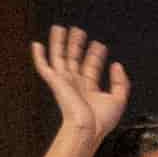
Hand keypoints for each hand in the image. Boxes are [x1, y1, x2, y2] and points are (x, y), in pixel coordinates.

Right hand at [31, 26, 130, 148]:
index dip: (95, 55)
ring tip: (60, 28)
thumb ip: (120, 82)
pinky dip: (39, 56)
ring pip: (60, 57)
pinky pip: (44, 67)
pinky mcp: (55, 82)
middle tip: (79, 31)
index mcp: (89, 89)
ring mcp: (64, 82)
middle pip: (74, 59)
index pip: (91, 67)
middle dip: (77, 44)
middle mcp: (75, 84)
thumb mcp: (118, 99)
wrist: (88, 128)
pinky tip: (37, 44)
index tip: (99, 45)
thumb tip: (116, 65)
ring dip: (60, 43)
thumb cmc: (101, 121)